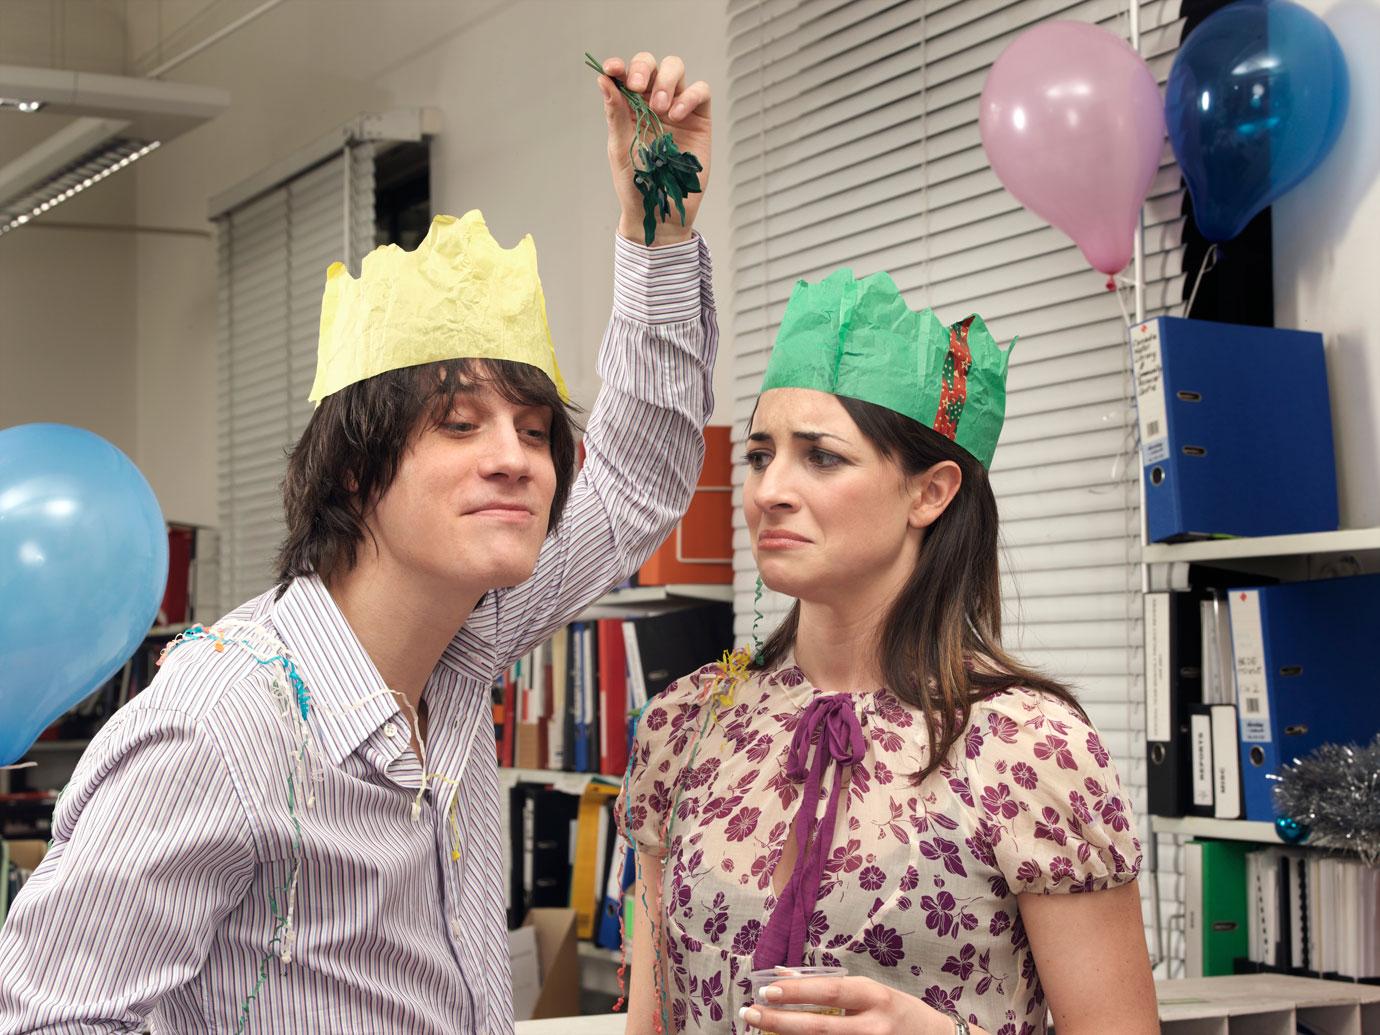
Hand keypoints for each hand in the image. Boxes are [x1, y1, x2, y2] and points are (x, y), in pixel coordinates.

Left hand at [593, 52, 710, 245]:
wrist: (659, 211)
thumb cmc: (636, 183)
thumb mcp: (620, 147)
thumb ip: (615, 114)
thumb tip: (604, 80)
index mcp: (630, 107)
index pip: (625, 75)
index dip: (619, 67)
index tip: (612, 70)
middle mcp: (653, 102)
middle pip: (652, 65)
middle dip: (643, 68)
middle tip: (637, 86)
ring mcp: (678, 108)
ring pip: (676, 70)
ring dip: (666, 82)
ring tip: (660, 109)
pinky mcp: (699, 120)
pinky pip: (700, 92)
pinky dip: (689, 97)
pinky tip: (676, 115)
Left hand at [739, 974, 956, 1034]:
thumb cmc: (897, 1011)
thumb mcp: (870, 991)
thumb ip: (831, 987)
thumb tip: (783, 974)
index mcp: (874, 996)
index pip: (829, 992)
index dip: (797, 992)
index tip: (766, 990)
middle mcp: (874, 1026)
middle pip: (820, 1027)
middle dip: (780, 1022)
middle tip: (750, 1013)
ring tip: (761, 1033)